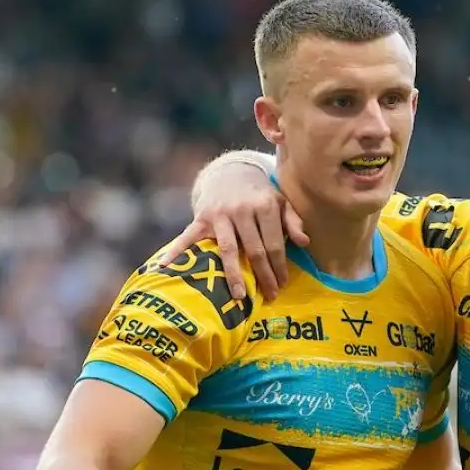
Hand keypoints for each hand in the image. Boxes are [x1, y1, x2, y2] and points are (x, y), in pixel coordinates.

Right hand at [158, 162, 307, 300]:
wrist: (230, 173)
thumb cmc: (260, 195)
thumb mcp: (281, 202)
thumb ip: (293, 222)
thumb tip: (304, 242)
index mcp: (265, 206)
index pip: (274, 243)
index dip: (279, 266)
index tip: (282, 284)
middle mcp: (242, 210)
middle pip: (254, 250)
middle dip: (263, 275)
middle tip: (269, 296)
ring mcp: (220, 214)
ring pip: (229, 249)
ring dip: (234, 274)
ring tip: (240, 296)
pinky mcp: (201, 217)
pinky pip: (187, 237)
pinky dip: (176, 251)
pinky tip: (165, 267)